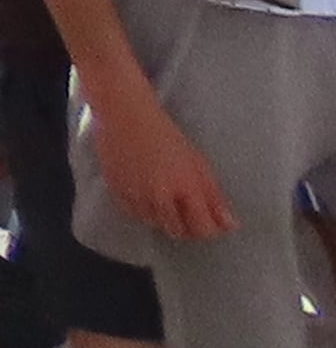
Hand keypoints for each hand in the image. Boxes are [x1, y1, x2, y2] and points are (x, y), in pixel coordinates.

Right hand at [96, 83, 235, 242]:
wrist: (125, 115)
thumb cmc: (164, 134)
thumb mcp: (198, 162)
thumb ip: (215, 197)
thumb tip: (229, 226)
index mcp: (187, 187)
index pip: (204, 229)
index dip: (210, 230)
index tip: (210, 222)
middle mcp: (161, 195)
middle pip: (179, 232)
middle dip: (186, 226)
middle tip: (187, 210)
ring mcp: (137, 194)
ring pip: (155, 224)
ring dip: (163, 217)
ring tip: (164, 196)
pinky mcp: (117, 191)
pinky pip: (134, 214)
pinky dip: (143, 210)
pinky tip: (145, 192)